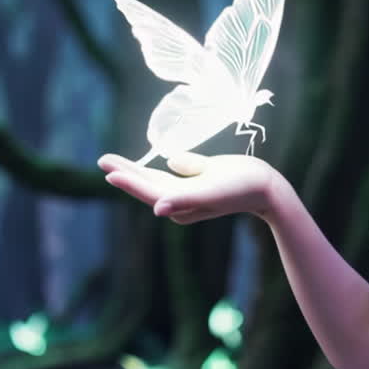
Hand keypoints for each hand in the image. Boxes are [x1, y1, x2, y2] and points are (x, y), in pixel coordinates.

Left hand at [97, 151, 277, 224]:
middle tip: (102, 159)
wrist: (267, 186)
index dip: (128, 182)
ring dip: (134, 171)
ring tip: (112, 160)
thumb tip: (159, 208)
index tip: (108, 171)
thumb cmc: (241, 187)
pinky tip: (149, 164)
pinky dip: (156, 170)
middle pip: (147, 186)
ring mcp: (188, 193)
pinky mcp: (197, 183)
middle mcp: (181, 201)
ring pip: (155, 181)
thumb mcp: (213, 190)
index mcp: (181, 203)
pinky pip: (170, 175)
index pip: (149, 191)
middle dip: (124, 174)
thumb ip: (184, 198)